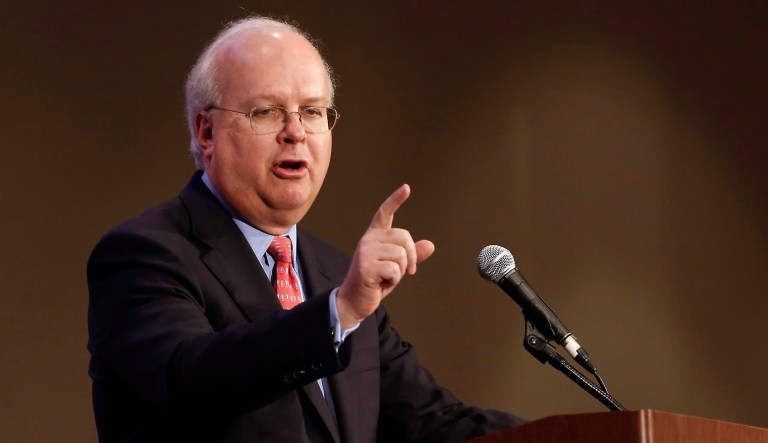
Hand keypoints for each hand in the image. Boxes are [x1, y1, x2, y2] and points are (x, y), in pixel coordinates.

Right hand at [336, 184, 434, 329]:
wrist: (355, 301)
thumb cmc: (375, 282)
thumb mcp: (396, 267)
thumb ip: (412, 255)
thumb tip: (430, 245)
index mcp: (374, 236)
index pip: (385, 213)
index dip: (395, 200)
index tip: (406, 188)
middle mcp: (368, 239)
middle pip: (404, 237)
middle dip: (411, 257)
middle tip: (404, 272)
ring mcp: (365, 252)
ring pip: (401, 255)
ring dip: (400, 272)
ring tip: (386, 277)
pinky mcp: (366, 266)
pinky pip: (395, 270)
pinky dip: (394, 281)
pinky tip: (381, 283)